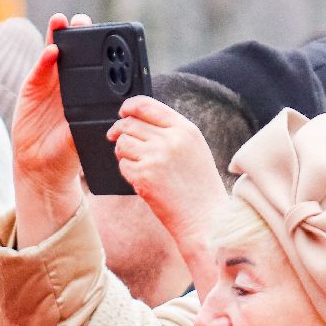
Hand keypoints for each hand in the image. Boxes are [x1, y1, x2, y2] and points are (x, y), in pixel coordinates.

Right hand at [13, 12, 91, 244]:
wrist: (41, 165)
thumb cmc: (68, 151)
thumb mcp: (84, 135)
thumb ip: (90, 120)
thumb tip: (109, 111)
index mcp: (86, 91)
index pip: (93, 65)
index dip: (98, 49)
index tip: (107, 34)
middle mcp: (68, 82)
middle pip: (74, 52)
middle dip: (78, 34)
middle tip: (83, 21)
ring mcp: (49, 83)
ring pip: (54, 53)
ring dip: (58, 36)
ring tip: (62, 21)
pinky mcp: (32, 88)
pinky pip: (39, 70)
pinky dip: (44, 59)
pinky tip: (52, 51)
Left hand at [108, 95, 226, 292]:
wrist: (207, 221)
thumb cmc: (201, 190)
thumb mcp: (194, 151)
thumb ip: (171, 133)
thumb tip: (139, 123)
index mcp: (186, 130)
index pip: (147, 105)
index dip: (129, 107)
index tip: (122, 113)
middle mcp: (171, 139)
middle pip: (130, 124)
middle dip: (120, 132)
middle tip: (118, 142)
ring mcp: (157, 156)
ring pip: (123, 143)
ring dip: (124, 154)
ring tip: (138, 167)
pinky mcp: (144, 175)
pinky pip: (123, 166)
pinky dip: (128, 174)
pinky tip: (144, 183)